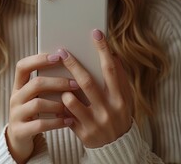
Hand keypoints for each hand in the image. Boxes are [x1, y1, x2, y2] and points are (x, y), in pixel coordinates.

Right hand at [6, 53, 76, 162]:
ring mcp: (16, 114)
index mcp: (18, 86)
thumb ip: (47, 85)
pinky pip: (40, 124)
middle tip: (75, 84)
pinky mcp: (20, 130)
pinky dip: (57, 122)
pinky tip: (69, 121)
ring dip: (58, 103)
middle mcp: (15, 98)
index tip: (58, 56)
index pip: (23, 66)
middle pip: (35, 84)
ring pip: (38, 104)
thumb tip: (71, 68)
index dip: (39, 59)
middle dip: (57, 82)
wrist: (18, 138)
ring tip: (72, 105)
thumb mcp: (36, 97)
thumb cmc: (34, 113)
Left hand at [60, 29, 132, 147]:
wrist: (117, 147)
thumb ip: (120, 78)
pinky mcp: (83, 133)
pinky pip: (65, 115)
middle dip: (73, 64)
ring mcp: (95, 123)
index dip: (103, 50)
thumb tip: (113, 55)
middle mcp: (109, 110)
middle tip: (61, 51)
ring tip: (59, 83)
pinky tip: (56, 100)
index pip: (111, 70)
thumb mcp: (125, 98)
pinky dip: (59, 105)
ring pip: (71, 100)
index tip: (96, 33)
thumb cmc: (118, 115)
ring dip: (63, 89)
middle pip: (86, 82)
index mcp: (120, 98)